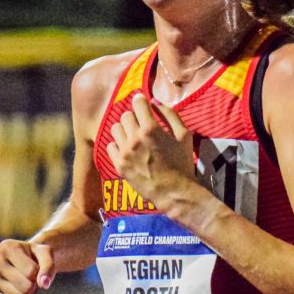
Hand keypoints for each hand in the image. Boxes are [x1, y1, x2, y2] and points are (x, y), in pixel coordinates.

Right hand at [0, 239, 54, 293]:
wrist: (27, 259)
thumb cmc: (37, 255)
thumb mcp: (47, 254)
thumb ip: (48, 267)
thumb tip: (44, 284)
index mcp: (6, 247)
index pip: (31, 272)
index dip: (40, 272)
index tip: (36, 264)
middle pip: (25, 287)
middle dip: (34, 285)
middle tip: (32, 277)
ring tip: (27, 283)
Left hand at [105, 93, 197, 211]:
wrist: (174, 192)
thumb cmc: (182, 163)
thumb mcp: (184, 135)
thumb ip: (170, 114)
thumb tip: (155, 101)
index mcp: (151, 129)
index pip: (137, 103)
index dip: (140, 101)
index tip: (142, 103)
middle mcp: (134, 138)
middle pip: (125, 115)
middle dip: (134, 116)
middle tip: (141, 123)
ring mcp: (125, 153)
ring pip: (115, 128)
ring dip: (124, 129)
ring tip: (133, 135)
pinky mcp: (119, 165)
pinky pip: (110, 146)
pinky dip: (118, 144)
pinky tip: (127, 148)